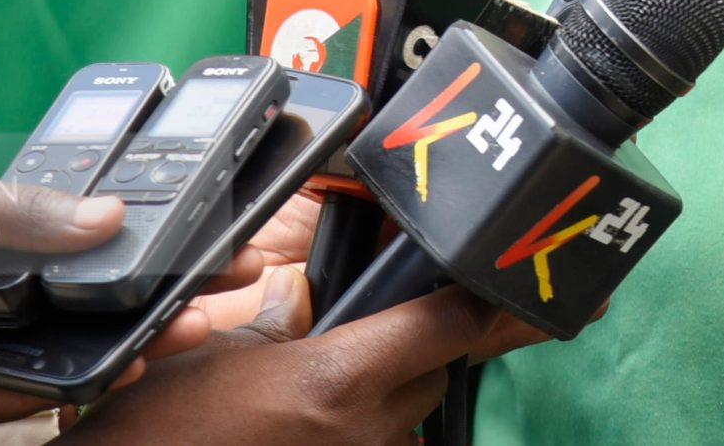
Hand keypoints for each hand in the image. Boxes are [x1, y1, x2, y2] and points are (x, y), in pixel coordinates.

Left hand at [0, 168, 211, 434]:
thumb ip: (32, 215)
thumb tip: (112, 220)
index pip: (91, 237)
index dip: (150, 235)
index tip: (211, 225)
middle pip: (97, 295)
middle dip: (165, 287)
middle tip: (231, 278)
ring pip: (76, 346)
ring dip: (138, 334)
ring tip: (196, 319)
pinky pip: (30, 393)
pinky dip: (79, 382)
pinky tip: (128, 363)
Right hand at [67, 267, 552, 444]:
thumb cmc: (157, 427)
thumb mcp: (224, 353)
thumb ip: (291, 323)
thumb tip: (318, 299)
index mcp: (339, 377)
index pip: (453, 324)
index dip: (506, 303)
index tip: (566, 292)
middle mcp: (365, 430)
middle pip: (435, 370)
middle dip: (418, 349)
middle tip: (369, 339)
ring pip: (408, 416)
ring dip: (383, 400)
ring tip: (304, 400)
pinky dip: (363, 432)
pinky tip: (305, 424)